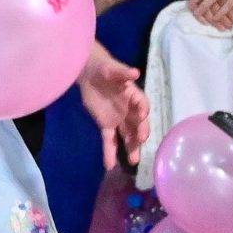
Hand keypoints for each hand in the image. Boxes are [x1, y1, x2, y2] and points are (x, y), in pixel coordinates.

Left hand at [78, 45, 150, 168]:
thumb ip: (122, 72)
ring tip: (134, 161)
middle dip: (140, 132)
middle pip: (137, 124)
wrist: (89, 73)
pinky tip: (110, 165)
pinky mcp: (106, 126)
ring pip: (127, 136)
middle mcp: (130, 110)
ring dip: (130, 148)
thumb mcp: (112, 68)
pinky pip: (110, 140)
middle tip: (141, 140)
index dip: (143, 109)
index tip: (143, 115)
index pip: (142, 104)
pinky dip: (110, 152)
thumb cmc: (104, 68)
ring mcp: (119, 120)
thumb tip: (134, 72)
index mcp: (134, 95)